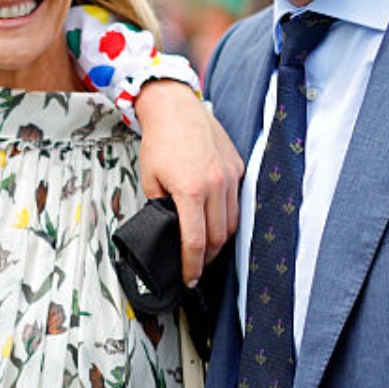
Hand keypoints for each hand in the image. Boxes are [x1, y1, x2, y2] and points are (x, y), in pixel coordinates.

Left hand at [135, 80, 240, 284]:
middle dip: (207, 257)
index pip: (195, 241)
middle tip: (196, 265)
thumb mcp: (150, 178)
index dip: (192, 266)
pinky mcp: (238, 167)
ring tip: (206, 247)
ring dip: (221, 239)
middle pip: (219, 237)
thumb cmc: (160, 139)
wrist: (175, 108)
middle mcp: (216, 185)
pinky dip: (228, 215)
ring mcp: (230, 176)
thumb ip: (161, 206)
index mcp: (191, 191)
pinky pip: (238, 201)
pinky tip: (216, 219)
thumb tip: (169, 227)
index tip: (189, 279)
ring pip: (233, 222)